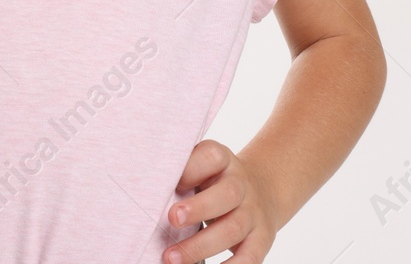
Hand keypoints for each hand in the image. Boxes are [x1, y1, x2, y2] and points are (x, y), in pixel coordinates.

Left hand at [163, 140, 279, 263]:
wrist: (262, 190)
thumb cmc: (214, 181)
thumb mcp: (202, 167)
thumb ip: (181, 173)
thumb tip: (148, 190)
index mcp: (223, 161)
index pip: (212, 156)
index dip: (191, 168)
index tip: (167, 181)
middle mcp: (241, 185)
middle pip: (227, 194)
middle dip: (199, 208)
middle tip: (172, 219)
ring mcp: (253, 212)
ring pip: (233, 228)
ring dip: (201, 246)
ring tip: (171, 258)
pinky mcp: (261, 238)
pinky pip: (251, 256)